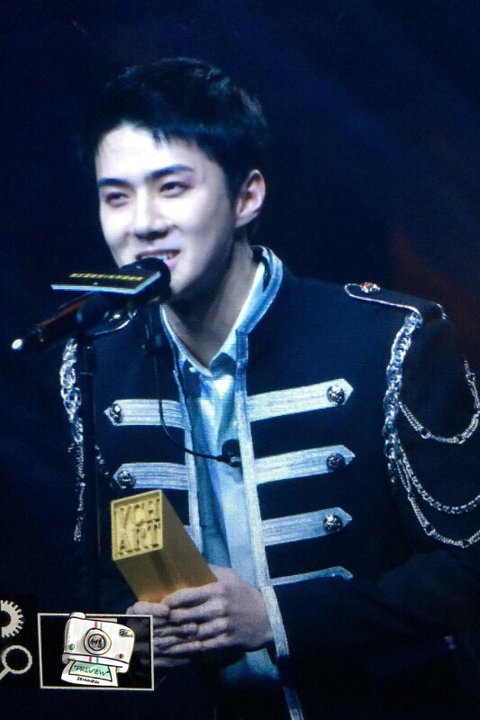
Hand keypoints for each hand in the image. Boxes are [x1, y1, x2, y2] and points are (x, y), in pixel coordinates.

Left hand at [128, 566, 272, 663]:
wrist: (266, 617)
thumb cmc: (243, 594)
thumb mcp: (229, 576)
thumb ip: (209, 570)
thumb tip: (189, 560)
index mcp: (218, 589)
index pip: (188, 594)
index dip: (170, 601)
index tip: (160, 604)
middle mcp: (219, 607)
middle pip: (186, 615)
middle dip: (169, 620)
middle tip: (154, 622)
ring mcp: (223, 626)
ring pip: (192, 633)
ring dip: (175, 637)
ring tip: (158, 638)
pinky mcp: (226, 641)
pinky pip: (203, 646)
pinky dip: (187, 649)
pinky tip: (176, 650)